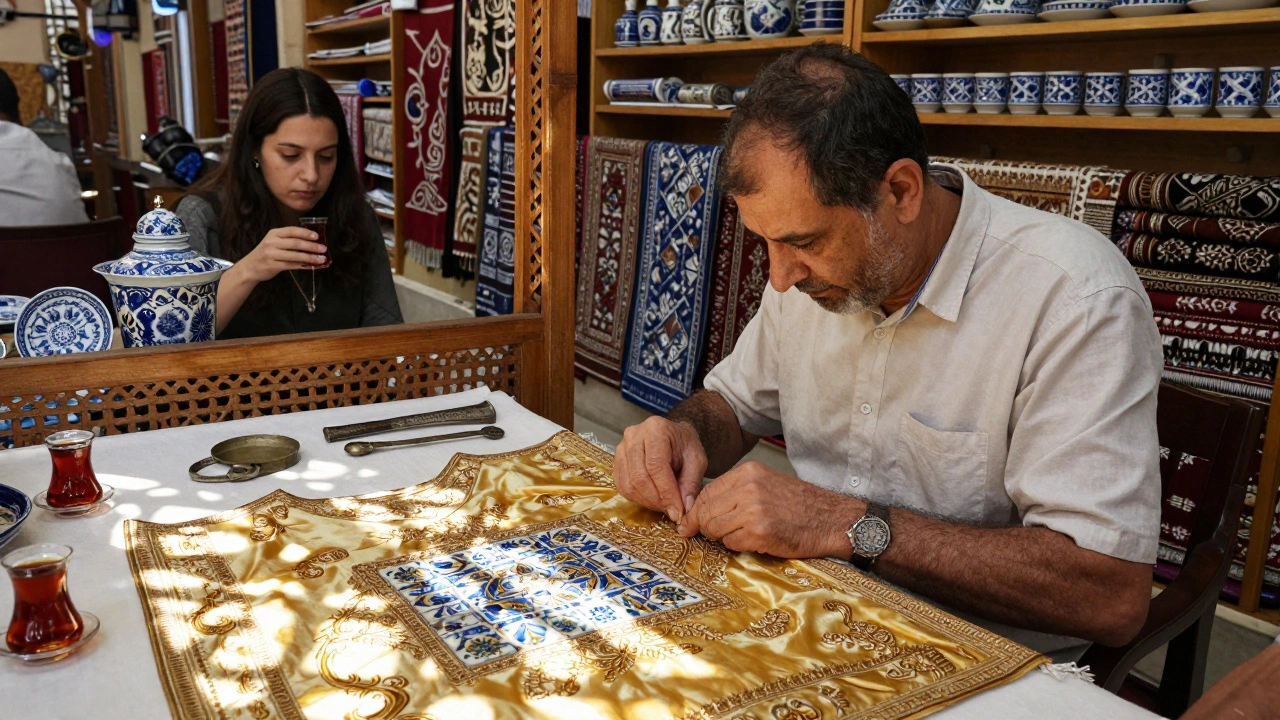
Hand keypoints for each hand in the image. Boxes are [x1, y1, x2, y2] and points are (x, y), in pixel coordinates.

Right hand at [238, 227, 327, 282]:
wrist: (250, 267)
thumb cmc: (266, 253)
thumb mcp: (273, 242)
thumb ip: (288, 240)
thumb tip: (311, 241)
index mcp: (274, 233)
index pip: (292, 231)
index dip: (305, 233)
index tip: (317, 236)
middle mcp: (271, 242)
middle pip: (295, 243)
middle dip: (311, 246)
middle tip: (323, 249)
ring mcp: (271, 254)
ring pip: (295, 255)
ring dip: (310, 258)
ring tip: (321, 259)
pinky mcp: (272, 265)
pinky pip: (291, 265)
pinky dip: (303, 266)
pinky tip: (311, 266)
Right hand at [614, 417, 707, 522]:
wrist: (673, 436)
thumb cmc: (685, 446)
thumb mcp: (697, 460)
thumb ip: (691, 483)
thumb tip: (684, 508)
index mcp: (656, 429)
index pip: (656, 466)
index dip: (667, 492)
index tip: (678, 511)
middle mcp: (634, 436)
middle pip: (639, 477)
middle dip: (657, 500)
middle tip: (672, 511)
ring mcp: (621, 448)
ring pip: (629, 484)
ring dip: (647, 502)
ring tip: (664, 506)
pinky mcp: (616, 461)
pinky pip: (622, 486)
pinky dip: (637, 498)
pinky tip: (652, 500)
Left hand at [677, 462, 861, 558]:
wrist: (830, 519)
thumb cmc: (798, 505)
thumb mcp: (765, 484)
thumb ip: (734, 492)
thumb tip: (699, 512)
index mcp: (747, 473)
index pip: (706, 493)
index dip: (696, 512)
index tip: (691, 524)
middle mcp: (748, 488)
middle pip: (706, 512)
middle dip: (706, 527)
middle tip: (715, 535)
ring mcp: (753, 510)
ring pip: (715, 529)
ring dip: (723, 537)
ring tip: (742, 535)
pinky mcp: (760, 532)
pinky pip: (731, 544)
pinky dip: (738, 546)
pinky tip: (754, 541)